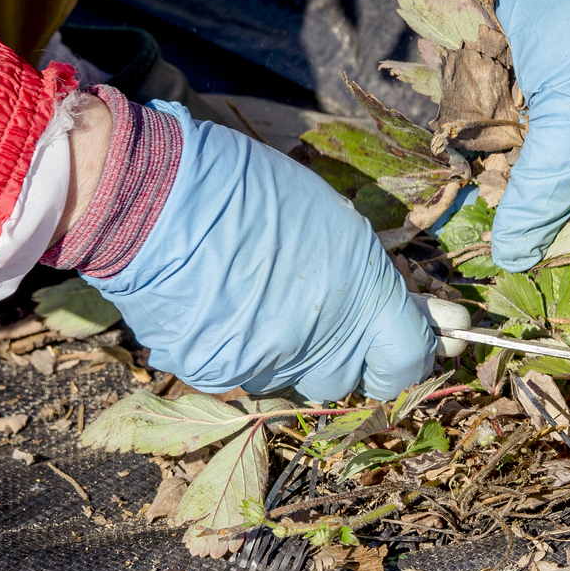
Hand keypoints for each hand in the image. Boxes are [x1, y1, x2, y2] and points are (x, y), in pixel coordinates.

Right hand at [85, 106, 435, 401]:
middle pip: (350, 377)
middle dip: (345, 352)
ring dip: (292, 352)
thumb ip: (372, 282)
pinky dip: (242, 349)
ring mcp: (269, 367)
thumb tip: (405, 311)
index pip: (409, 362)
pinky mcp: (219, 376)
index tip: (407, 341)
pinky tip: (224, 306)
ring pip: (295, 379)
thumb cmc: (254, 191)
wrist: (159, 197)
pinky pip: (245, 374)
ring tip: (263, 298)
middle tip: (324, 312)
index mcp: (364, 301)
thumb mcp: (337, 226)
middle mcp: (323, 346)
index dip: (410, 355)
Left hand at [490, 0, 569, 271]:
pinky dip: (486, 156)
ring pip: (532, 178)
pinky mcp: (531, 105)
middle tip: (488, 249)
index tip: (534, 279)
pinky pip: (507, 146)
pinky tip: (461, 171)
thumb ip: (544, 196)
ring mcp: (568, 124)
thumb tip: (515, 257)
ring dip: (501, 191)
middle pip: (567, 207)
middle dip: (530, 221)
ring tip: (465, 213)